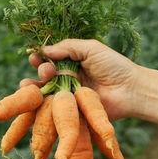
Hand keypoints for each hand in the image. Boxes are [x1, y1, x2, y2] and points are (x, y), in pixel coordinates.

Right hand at [20, 39, 139, 120]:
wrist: (130, 90)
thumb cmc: (114, 66)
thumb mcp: (91, 48)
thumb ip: (68, 47)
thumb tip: (44, 50)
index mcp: (73, 63)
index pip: (50, 59)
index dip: (40, 57)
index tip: (35, 56)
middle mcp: (69, 79)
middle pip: (45, 75)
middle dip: (40, 70)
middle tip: (46, 70)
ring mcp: (70, 96)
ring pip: (45, 93)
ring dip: (33, 88)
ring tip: (27, 85)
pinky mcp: (72, 112)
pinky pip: (53, 109)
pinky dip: (41, 106)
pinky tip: (34, 100)